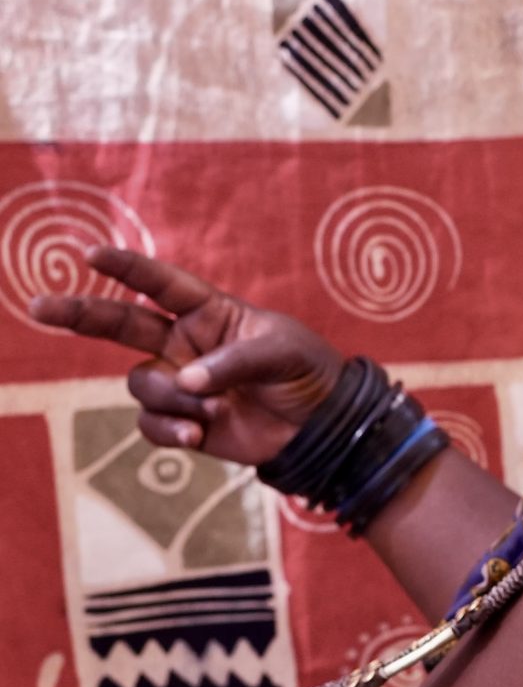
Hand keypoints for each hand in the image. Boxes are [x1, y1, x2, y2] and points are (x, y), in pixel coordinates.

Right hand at [29, 247, 345, 464]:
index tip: (91, 254)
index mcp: (211, 312)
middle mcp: (185, 343)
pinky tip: (198, 433)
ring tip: (215, 409)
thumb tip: (185, 380)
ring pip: (141, 383)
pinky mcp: (181, 419)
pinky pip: (150, 423)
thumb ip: (234, 361)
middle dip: (81, 313)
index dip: (128, 268)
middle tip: (39, 305)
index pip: (162, 285)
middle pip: (120, 324)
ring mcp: (179, 382)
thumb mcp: (284, 353)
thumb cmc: (308, 374)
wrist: (320, 427)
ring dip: (173, 398)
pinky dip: (168, 428)